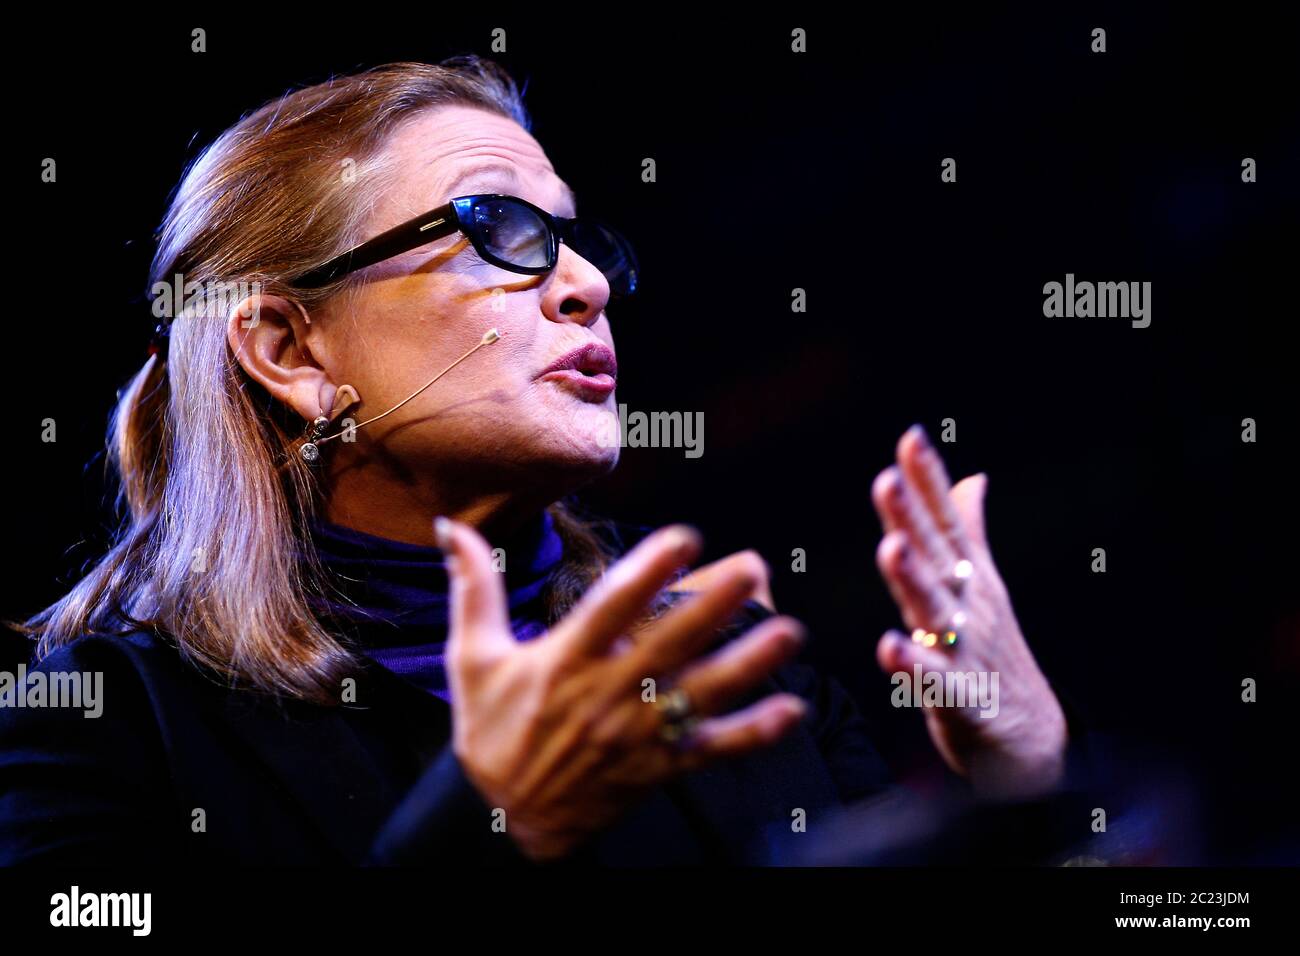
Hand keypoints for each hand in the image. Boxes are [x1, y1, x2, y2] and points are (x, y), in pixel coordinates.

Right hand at [437, 517, 809, 860]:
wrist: (503, 820)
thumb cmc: (491, 731)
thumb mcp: (472, 658)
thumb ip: (474, 588)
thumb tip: (455, 526)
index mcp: (564, 662)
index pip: (610, 609)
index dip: (648, 572)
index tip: (684, 536)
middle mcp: (606, 696)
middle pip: (668, 645)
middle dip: (714, 606)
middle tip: (755, 568)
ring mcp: (637, 734)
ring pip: (699, 696)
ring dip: (748, 665)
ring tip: (790, 633)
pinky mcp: (658, 768)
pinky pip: (711, 751)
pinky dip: (753, 734)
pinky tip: (790, 710)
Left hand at [871, 425, 1069, 798]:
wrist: (1032, 738)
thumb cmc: (994, 654)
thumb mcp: (982, 586)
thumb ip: (968, 531)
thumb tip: (971, 477)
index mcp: (968, 579)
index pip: (945, 521)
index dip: (929, 481)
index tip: (911, 436)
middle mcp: (969, 607)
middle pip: (936, 556)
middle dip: (913, 517)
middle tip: (887, 479)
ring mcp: (966, 652)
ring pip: (935, 612)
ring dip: (913, 580)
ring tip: (891, 548)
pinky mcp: (961, 699)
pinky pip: (935, 682)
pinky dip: (912, 666)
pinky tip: (889, 647)